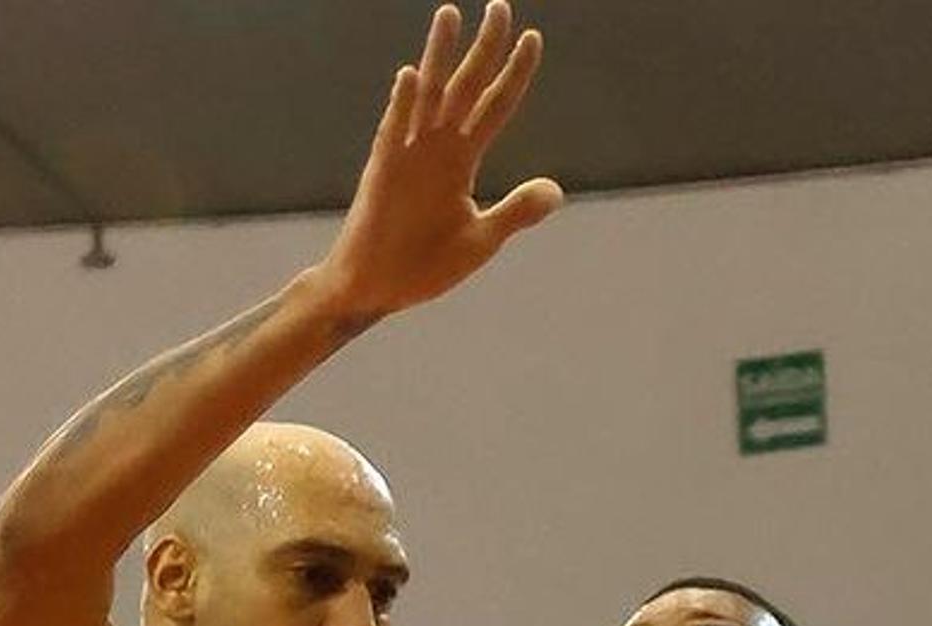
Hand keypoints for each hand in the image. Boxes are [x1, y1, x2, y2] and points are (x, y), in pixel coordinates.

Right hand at [311, 4, 561, 322]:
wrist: (376, 291)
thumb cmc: (424, 266)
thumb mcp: (481, 239)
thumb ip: (515, 212)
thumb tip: (555, 190)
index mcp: (461, 161)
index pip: (495, 106)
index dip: (514, 74)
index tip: (533, 38)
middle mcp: (436, 148)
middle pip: (466, 87)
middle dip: (484, 48)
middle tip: (500, 6)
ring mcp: (408, 155)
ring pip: (428, 95)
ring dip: (439, 56)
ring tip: (450, 15)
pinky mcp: (382, 172)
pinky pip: (394, 131)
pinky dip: (403, 105)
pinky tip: (413, 76)